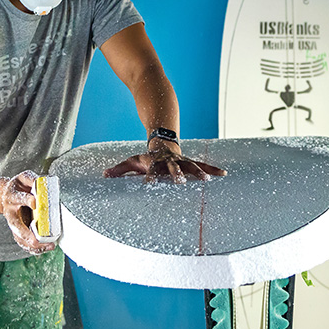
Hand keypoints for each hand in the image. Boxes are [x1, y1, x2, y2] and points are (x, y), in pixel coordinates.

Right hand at [1, 170, 55, 254]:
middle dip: (26, 234)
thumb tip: (42, 180)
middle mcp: (11, 212)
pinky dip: (33, 248)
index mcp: (12, 197)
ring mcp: (14, 223)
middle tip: (36, 240)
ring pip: (19, 237)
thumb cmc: (18, 187)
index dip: (26, 200)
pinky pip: (23, 242)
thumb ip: (31, 178)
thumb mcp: (23, 178)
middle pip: (16, 225)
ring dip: (32, 244)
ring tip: (48, 246)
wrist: (6, 196)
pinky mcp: (18, 230)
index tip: (34, 202)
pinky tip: (44, 249)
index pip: (19, 198)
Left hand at [103, 141, 226, 183]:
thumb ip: (119, 169)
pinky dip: (213, 169)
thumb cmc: (147, 158)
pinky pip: (203, 166)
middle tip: (180, 182)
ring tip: (206, 180)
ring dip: (199, 172)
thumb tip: (104, 175)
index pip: (151, 170)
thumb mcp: (132, 161)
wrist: (162, 144)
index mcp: (155, 163)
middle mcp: (170, 162)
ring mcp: (181, 161)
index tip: (149, 184)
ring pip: (191, 166)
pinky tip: (224, 174)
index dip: (150, 176)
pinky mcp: (191, 162)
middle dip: (177, 174)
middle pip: (173, 168)